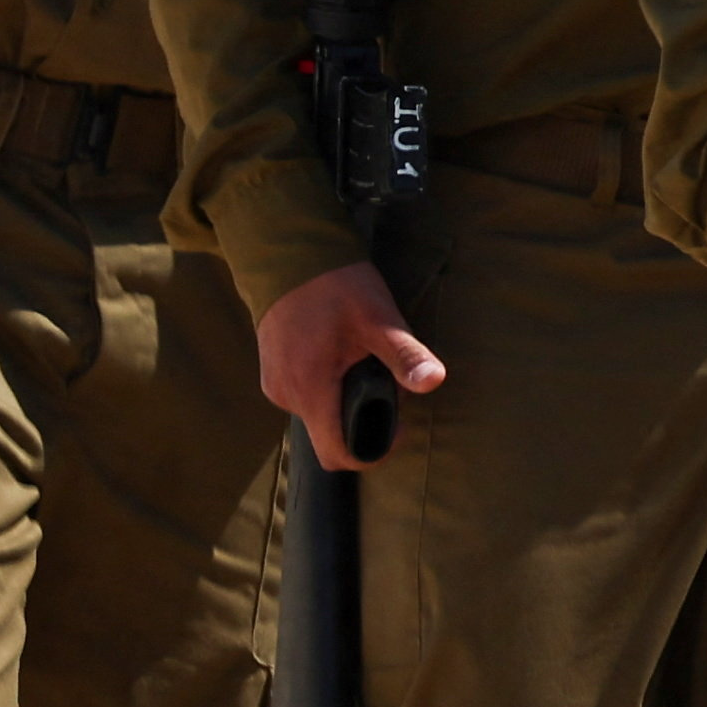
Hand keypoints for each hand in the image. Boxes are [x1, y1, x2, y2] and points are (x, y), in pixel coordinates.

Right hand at [254, 263, 445, 467]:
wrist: (289, 253)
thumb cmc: (335, 285)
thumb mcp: (378, 319)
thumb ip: (404, 355)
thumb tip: (433, 381)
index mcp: (309, 389)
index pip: (336, 453)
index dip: (372, 450)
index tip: (399, 426)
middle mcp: (286, 395)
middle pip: (331, 433)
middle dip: (365, 416)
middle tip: (388, 379)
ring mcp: (275, 384)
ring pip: (319, 413)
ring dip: (347, 399)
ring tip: (366, 359)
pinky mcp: (273, 371)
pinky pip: (306, 394)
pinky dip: (329, 386)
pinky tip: (344, 355)